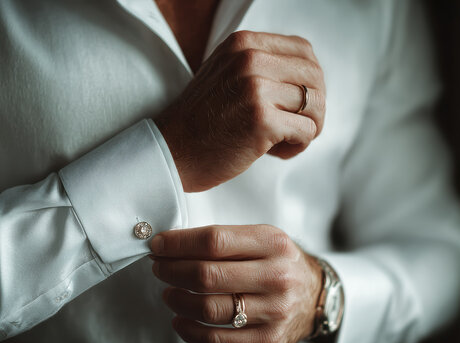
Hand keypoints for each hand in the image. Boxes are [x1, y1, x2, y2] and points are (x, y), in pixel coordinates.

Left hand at [150, 225, 322, 342]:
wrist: (314, 295)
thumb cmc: (278, 262)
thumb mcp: (260, 238)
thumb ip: (223, 239)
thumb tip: (171, 244)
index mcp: (272, 243)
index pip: (214, 241)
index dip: (178, 244)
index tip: (159, 244)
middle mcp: (276, 276)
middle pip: (207, 275)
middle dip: (172, 270)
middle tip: (159, 267)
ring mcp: (274, 311)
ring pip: (209, 308)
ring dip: (178, 300)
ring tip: (169, 292)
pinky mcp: (268, 340)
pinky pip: (218, 339)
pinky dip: (190, 330)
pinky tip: (180, 320)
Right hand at [154, 31, 325, 191]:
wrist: (172, 150)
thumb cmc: (200, 120)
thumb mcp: (225, 73)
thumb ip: (259, 65)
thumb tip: (307, 77)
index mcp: (243, 44)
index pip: (304, 50)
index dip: (311, 79)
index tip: (300, 101)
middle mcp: (250, 59)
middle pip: (315, 77)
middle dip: (314, 106)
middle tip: (299, 126)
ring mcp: (256, 89)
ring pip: (316, 104)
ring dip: (309, 128)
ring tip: (286, 141)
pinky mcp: (261, 120)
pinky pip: (306, 131)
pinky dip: (298, 146)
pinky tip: (277, 152)